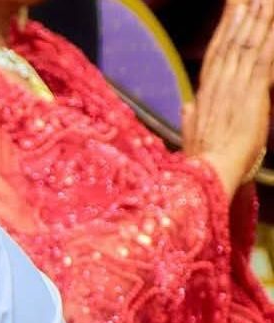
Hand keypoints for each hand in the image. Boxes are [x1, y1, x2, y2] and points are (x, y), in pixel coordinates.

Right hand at [183, 0, 273, 194]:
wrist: (208, 175)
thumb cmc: (202, 162)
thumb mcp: (193, 137)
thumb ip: (190, 118)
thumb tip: (187, 107)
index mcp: (205, 94)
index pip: (216, 53)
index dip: (225, 27)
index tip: (233, 5)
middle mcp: (218, 85)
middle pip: (231, 41)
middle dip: (242, 14)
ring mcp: (234, 88)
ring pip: (248, 46)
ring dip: (259, 20)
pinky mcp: (252, 95)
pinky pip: (263, 61)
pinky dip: (269, 41)